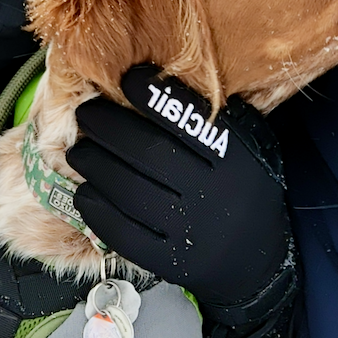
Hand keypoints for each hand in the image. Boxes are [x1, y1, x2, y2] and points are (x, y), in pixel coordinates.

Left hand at [69, 66, 296, 337]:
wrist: (258, 256)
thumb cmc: (243, 185)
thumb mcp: (249, 144)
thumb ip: (214, 117)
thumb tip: (158, 75)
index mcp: (237, 159)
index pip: (190, 121)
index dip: (155, 97)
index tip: (127, 77)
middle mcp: (214, 194)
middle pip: (150, 154)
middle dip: (109, 128)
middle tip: (86, 114)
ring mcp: (191, 231)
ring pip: (131, 193)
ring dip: (95, 166)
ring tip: (79, 151)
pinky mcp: (170, 261)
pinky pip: (125, 234)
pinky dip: (98, 210)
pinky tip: (85, 192)